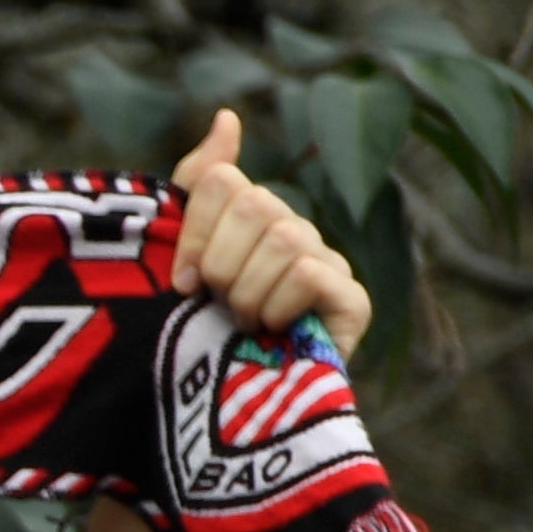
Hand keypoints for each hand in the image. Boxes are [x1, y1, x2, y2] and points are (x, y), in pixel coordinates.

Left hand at [166, 107, 372, 350]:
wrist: (223, 416)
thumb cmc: (198, 340)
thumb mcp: (181, 263)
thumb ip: (199, 187)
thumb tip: (226, 116)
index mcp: (251, 219)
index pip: (222, 180)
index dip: (193, 233)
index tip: (183, 283)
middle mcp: (295, 232)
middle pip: (255, 204)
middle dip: (221, 265)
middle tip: (218, 306)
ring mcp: (328, 264)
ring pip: (285, 237)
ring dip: (247, 291)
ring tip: (244, 323)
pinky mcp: (352, 301)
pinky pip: (309, 271)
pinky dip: (278, 305)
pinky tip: (274, 331)